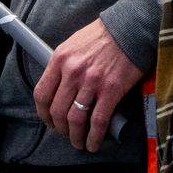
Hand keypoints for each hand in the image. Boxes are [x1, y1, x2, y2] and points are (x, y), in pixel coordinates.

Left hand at [31, 18, 142, 152]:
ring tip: (79, 143)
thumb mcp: (74, 44)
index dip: (43, 113)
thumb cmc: (104, 36)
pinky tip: (93, 143)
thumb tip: (59, 88)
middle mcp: (73, 72)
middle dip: (59, 129)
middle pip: (57, 111)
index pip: (42, 94)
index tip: (48, 121)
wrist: (131, 29)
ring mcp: (91, 82)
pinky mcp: (111, 90)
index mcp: (60, 59)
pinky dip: (94, 137)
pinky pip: (98, 121)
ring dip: (75, 137)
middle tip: (65, 134)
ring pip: (76, 119)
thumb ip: (64, 65)